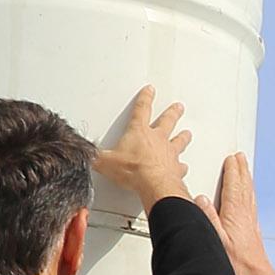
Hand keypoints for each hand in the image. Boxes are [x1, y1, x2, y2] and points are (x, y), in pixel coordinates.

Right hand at [94, 86, 192, 222]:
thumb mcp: (106, 162)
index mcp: (139, 132)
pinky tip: (184, 166)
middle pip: (167, 121)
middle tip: (178, 107)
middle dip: (172, 112)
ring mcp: (169, 153)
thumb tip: (87, 156)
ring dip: (183, 136)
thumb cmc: (134, 170)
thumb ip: (97, 158)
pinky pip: (181, 166)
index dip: (145, 98)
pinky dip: (182, 166)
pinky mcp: (176, 169)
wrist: (153, 184)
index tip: (150, 90)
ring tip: (187, 133)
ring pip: (179, 140)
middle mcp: (157, 139)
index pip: (142, 109)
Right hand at [210, 149, 274, 274]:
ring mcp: (250, 223)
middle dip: (241, 171)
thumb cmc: (237, 265)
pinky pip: (251, 205)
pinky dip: (248, 195)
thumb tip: (200, 199)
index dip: (232, 171)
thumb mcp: (216, 241)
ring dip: (246, 180)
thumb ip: (208, 218)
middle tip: (240, 158)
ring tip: (244, 170)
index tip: (231, 159)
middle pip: (244, 187)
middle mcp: (245, 216)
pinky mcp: (252, 232)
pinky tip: (247, 198)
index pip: (234, 186)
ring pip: (249, 195)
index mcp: (235, 215)